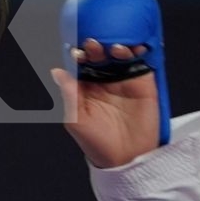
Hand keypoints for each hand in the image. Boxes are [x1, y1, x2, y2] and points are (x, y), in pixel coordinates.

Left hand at [50, 39, 160, 168]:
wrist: (125, 156)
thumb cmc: (96, 141)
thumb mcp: (75, 119)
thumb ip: (68, 94)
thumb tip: (56, 71)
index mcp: (83, 86)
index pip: (78, 64)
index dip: (76, 54)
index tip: (74, 50)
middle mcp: (102, 78)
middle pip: (98, 55)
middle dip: (94, 47)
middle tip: (92, 45)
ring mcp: (123, 78)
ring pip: (119, 54)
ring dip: (116, 46)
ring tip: (113, 48)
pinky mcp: (143, 81)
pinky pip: (141, 61)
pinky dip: (138, 51)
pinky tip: (133, 49)